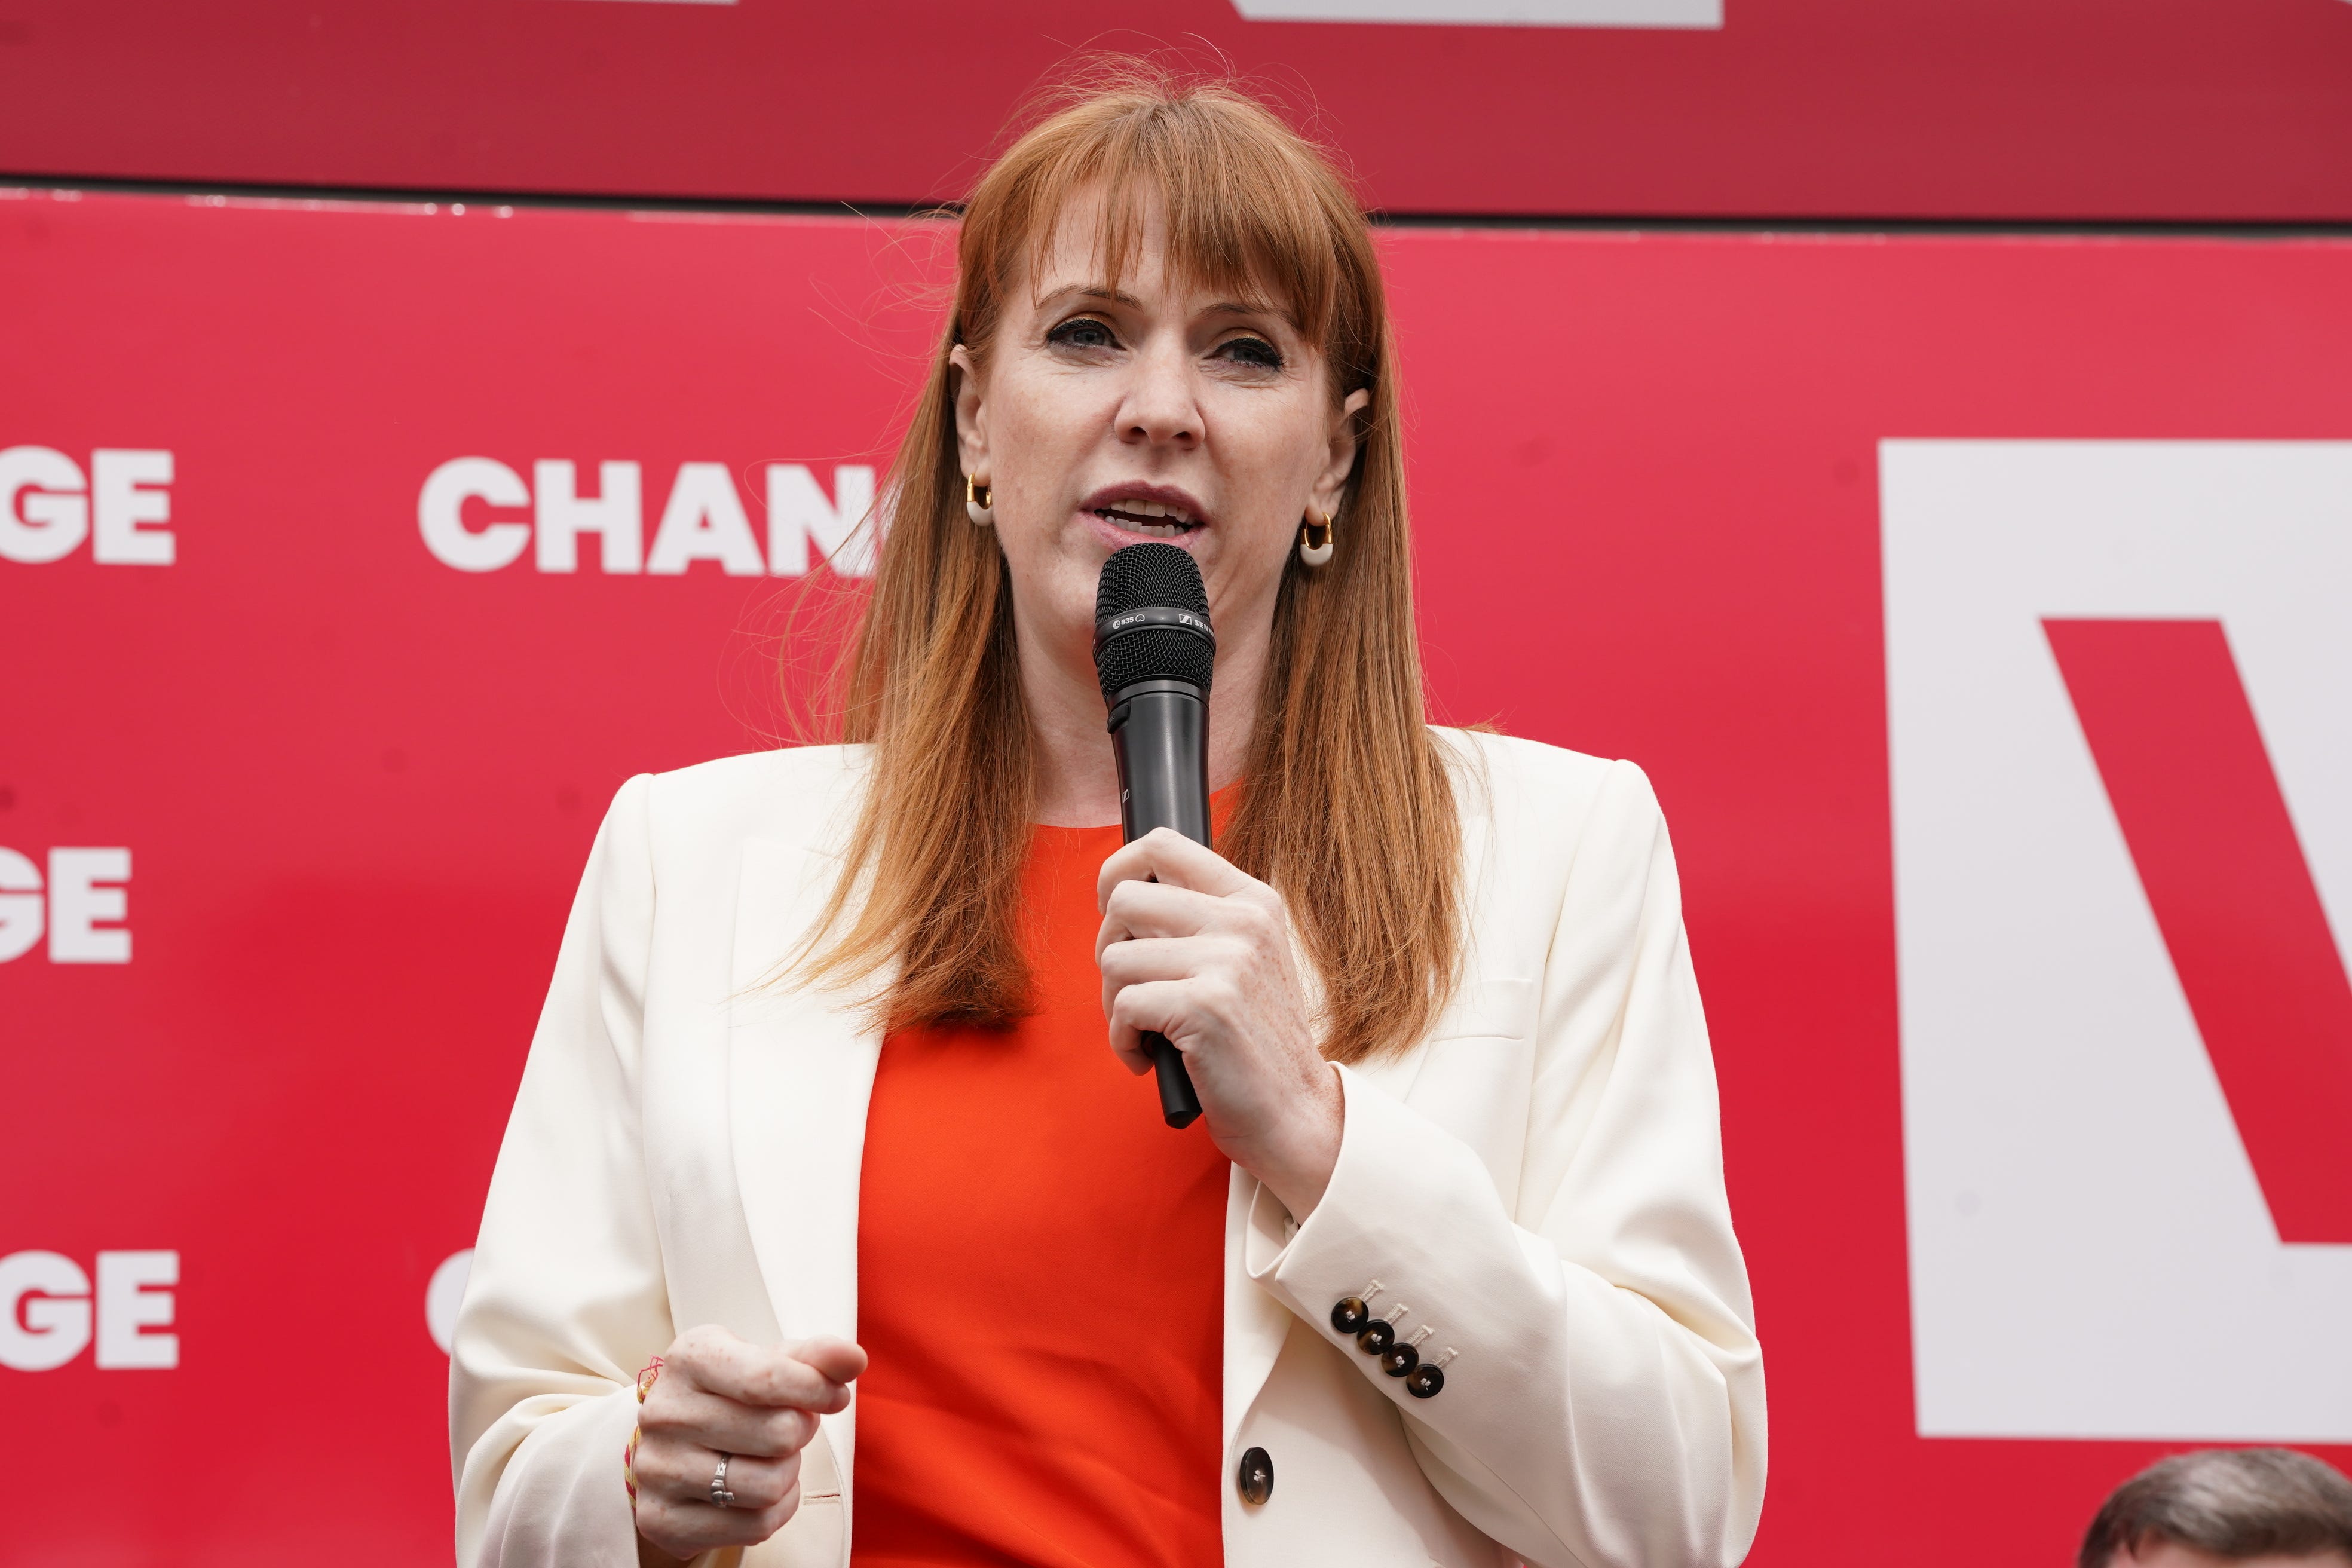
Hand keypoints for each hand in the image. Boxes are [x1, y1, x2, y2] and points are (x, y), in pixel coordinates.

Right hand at [630, 1324, 865, 1564]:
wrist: (673, 1445)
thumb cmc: (731, 1396)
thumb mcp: (768, 1363)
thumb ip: (814, 1357)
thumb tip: (853, 1358)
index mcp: (691, 1358)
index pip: (767, 1379)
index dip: (816, 1390)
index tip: (835, 1396)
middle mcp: (665, 1412)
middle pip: (779, 1434)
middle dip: (801, 1431)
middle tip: (790, 1426)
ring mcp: (658, 1468)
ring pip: (769, 1486)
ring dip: (788, 1473)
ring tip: (771, 1457)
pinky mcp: (662, 1519)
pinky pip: (755, 1525)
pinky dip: (777, 1509)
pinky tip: (759, 1490)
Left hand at [1095, 827, 1343, 1217]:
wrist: (1295, 1111)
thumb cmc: (1253, 1041)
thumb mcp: (1243, 960)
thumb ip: (1197, 920)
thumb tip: (1120, 893)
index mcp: (1251, 900)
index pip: (1162, 844)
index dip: (1116, 871)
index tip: (1112, 910)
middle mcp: (1243, 922)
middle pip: (1122, 901)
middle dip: (1110, 951)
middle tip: (1134, 990)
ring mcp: (1228, 962)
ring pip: (1114, 958)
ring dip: (1114, 1004)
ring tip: (1148, 1029)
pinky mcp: (1206, 1006)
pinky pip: (1122, 1006)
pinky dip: (1123, 1040)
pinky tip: (1149, 1057)